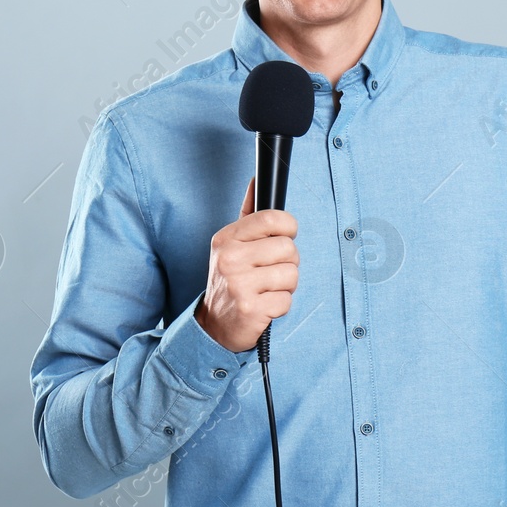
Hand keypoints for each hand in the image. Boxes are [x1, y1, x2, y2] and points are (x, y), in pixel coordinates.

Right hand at [194, 177, 298, 351]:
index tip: (283, 237)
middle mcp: (230, 258)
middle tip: (269, 272)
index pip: (273, 218)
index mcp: (228, 238)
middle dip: (287, 262)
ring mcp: (239, 284)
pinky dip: (280, 305)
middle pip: (289, 248)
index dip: (288, 227)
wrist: (214, 325)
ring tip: (266, 289)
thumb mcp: (232, 244)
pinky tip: (264, 305)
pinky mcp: (250, 309)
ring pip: (292, 274)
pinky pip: (287, 300)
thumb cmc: (231, 279)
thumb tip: (256, 180)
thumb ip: (248, 214)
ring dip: (285, 286)